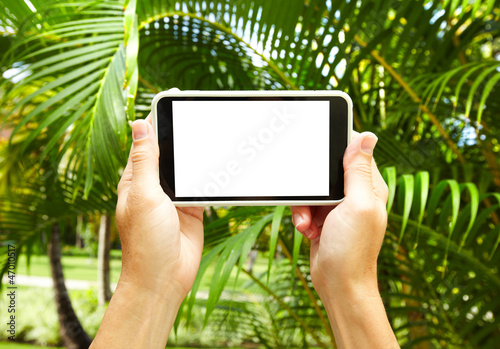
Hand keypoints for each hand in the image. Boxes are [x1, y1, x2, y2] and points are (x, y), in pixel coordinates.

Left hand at [116, 115, 203, 302]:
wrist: (164, 278)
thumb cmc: (146, 240)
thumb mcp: (143, 195)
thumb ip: (144, 160)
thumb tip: (138, 123)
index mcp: (136, 178)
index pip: (147, 140)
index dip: (159, 118)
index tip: (176, 98)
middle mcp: (155, 185)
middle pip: (172, 150)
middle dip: (186, 133)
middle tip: (204, 112)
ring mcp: (175, 196)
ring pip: (190, 166)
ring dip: (202, 153)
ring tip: (219, 133)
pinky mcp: (192, 208)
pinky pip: (204, 186)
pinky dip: (213, 175)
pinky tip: (224, 164)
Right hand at [291, 131, 388, 298]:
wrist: (338, 283)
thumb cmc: (352, 249)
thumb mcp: (357, 205)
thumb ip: (359, 170)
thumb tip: (368, 136)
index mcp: (369, 185)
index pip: (353, 151)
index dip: (335, 147)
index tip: (318, 148)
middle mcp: (354, 193)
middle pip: (325, 170)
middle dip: (312, 186)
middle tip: (312, 201)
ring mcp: (337, 207)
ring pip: (311, 189)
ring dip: (304, 206)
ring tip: (309, 224)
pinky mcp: (322, 218)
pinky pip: (305, 206)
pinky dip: (302, 217)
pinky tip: (308, 231)